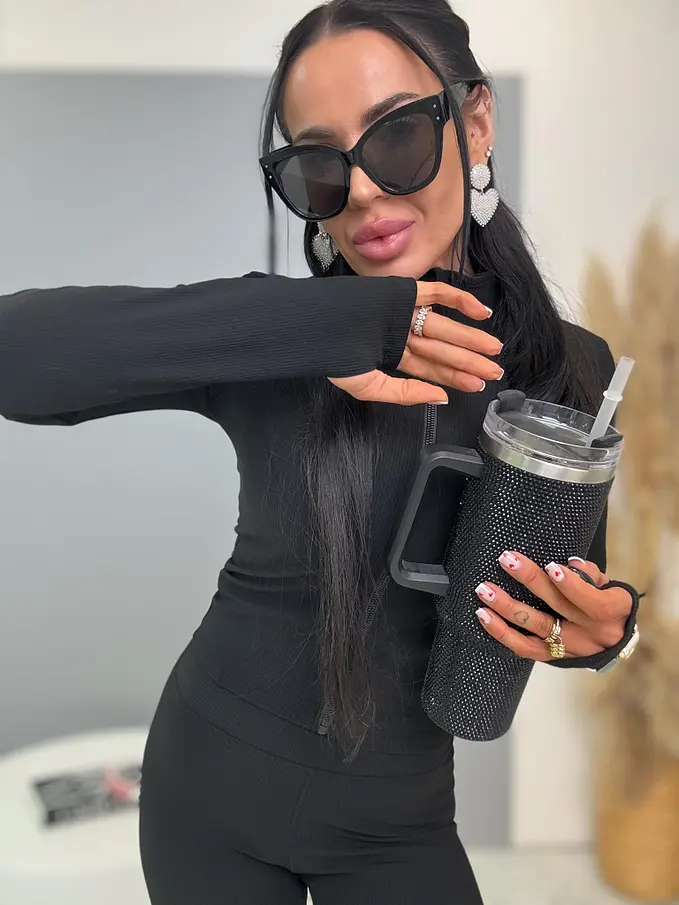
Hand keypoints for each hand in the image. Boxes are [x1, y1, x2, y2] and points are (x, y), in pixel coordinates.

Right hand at [329, 281, 503, 405]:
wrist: (317, 326)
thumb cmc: (335, 357)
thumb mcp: (369, 386)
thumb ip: (404, 394)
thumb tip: (440, 398)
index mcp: (391, 356)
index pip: (429, 369)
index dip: (453, 377)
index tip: (477, 385)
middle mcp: (401, 333)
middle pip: (441, 350)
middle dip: (468, 361)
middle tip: (494, 370)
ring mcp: (405, 311)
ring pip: (444, 326)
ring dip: (469, 336)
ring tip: (494, 348)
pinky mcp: (406, 291)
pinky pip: (438, 293)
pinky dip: (460, 300)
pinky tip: (482, 312)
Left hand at [474, 552, 632, 660]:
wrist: (615, 640)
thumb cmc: (610, 603)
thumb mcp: (610, 586)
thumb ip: (590, 574)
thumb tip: (569, 564)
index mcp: (612, 611)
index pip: (591, 601)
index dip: (570, 585)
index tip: (550, 566)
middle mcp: (590, 633)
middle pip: (556, 608)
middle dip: (530, 581)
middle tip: (506, 560)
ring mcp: (570, 647)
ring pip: (535, 630)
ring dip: (506, 608)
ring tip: (485, 590)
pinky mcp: (554, 657)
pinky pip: (525, 648)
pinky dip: (502, 633)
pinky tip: (484, 617)